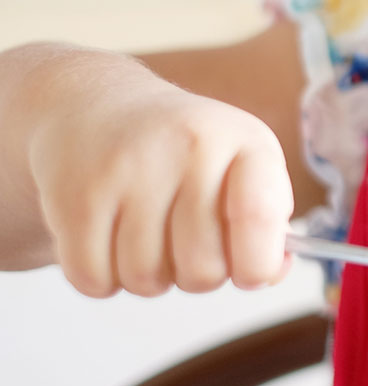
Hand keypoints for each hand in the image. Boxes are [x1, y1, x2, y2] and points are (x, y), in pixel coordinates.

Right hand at [23, 49, 293, 297]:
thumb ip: (266, 219)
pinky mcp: (77, 195)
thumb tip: (272, 272)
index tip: (251, 270)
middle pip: (203, 269)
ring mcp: (130, 168)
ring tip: (144, 230)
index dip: (259, 264)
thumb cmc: (181, 149)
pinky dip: (101, 275)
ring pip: (146, 280)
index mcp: (244, 140)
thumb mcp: (240, 160)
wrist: (93, 105)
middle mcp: (191, 146)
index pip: (260, 217)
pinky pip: (94, 280)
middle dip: (196, 274)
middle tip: (184, 242)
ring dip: (146, 274)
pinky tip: (107, 235)